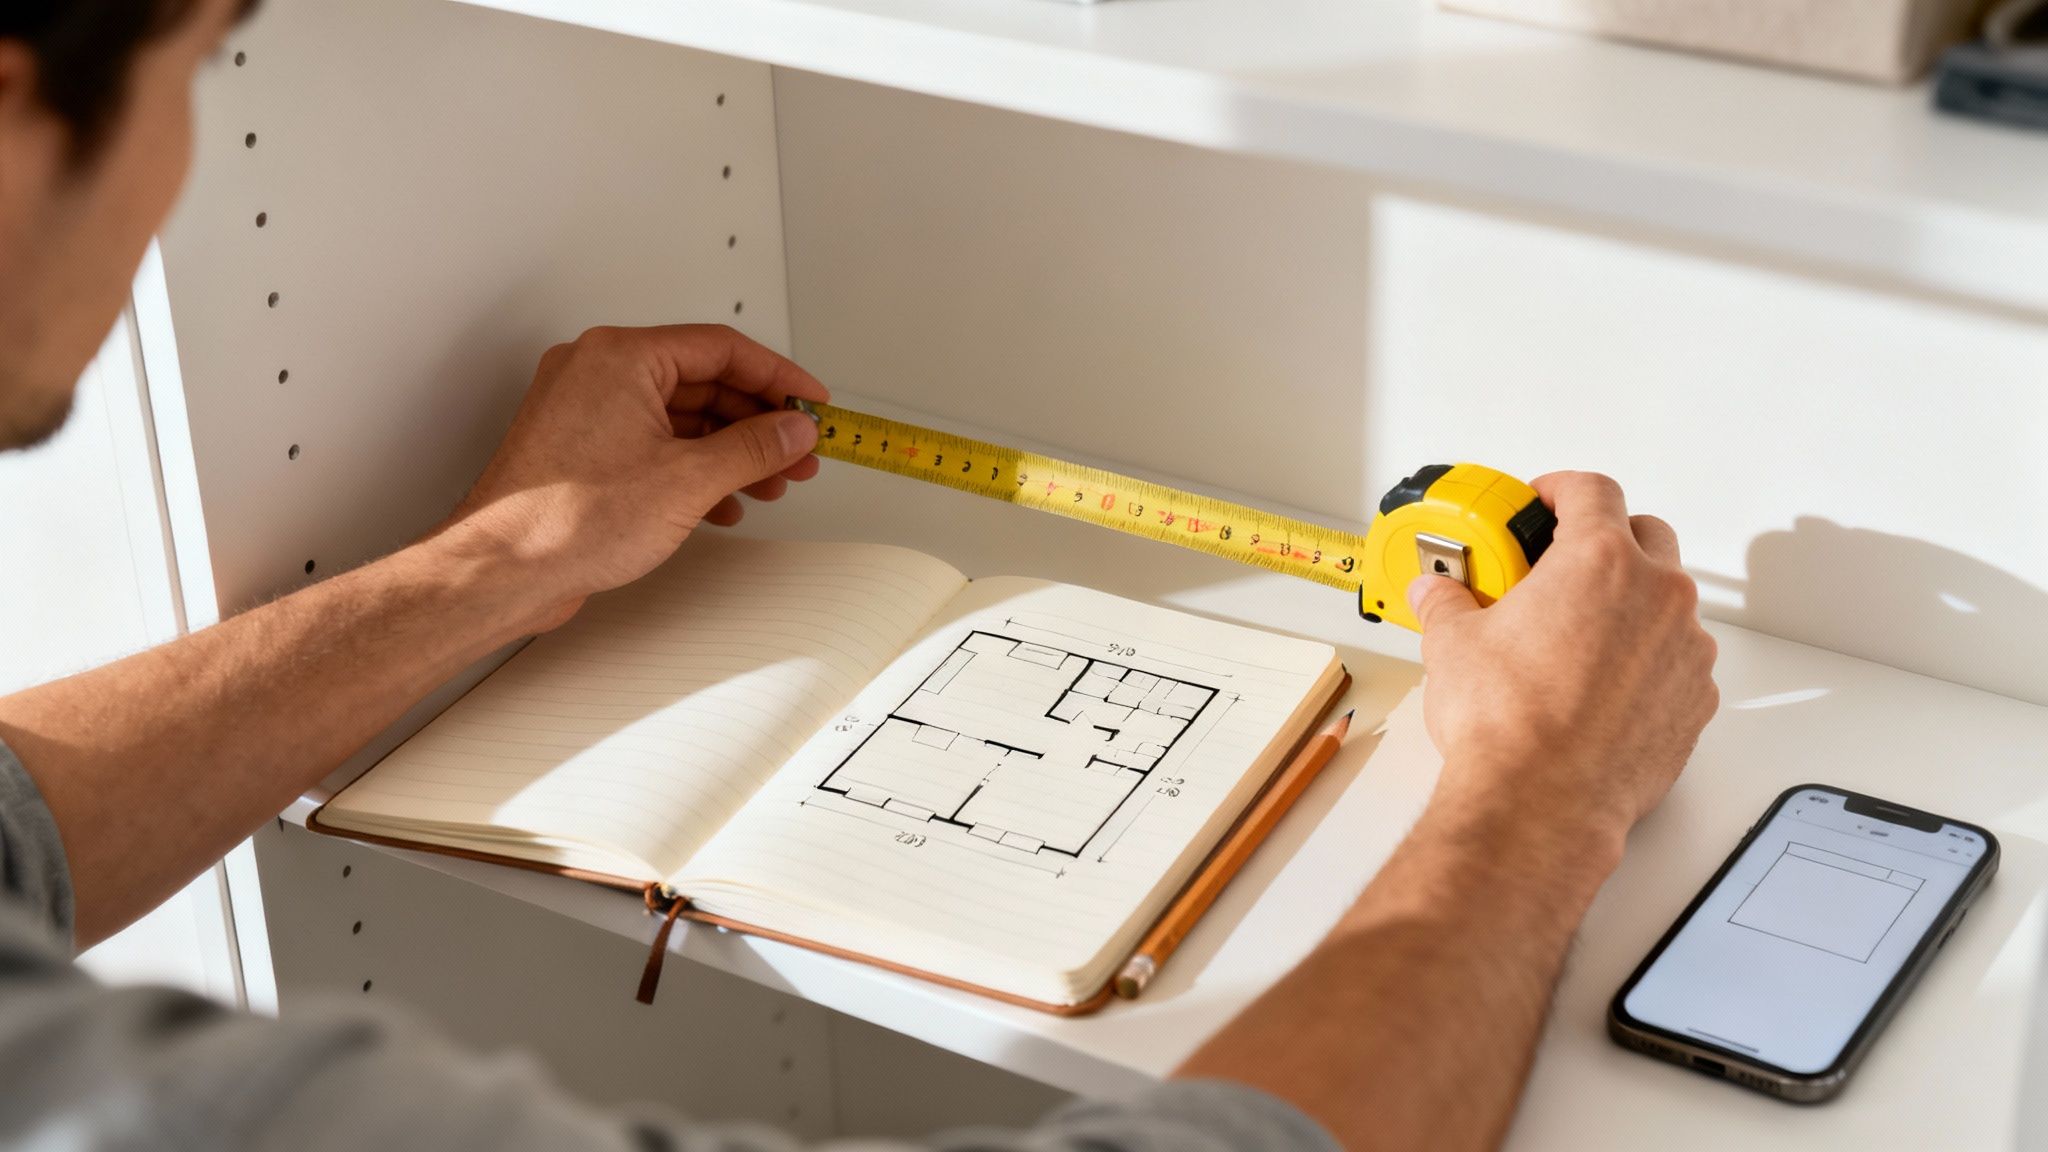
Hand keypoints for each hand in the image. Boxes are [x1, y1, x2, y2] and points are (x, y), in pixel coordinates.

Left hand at [442, 324, 827, 629]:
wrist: (503, 570)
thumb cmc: (563, 519)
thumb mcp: (687, 481)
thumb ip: (753, 448)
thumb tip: (792, 430)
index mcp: (620, 357)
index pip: (721, 348)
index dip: (778, 377)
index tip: (811, 402)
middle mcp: (598, 372)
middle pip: (703, 382)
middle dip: (758, 422)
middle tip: (798, 450)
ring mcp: (586, 411)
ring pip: (681, 417)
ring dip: (731, 450)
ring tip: (771, 481)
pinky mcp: (583, 449)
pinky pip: (654, 442)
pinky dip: (694, 467)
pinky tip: (723, 501)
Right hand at [1407, 472, 1717, 849]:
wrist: (1542, 804)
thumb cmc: (1507, 724)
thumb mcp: (1453, 646)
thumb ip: (1448, 605)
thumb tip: (1436, 594)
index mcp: (1599, 560)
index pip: (1592, 491)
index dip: (1561, 489)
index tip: (1544, 502)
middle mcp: (1657, 595)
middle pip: (1646, 534)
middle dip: (1607, 540)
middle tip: (1560, 567)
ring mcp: (1685, 649)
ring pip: (1667, 603)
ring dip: (1631, 605)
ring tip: (1578, 638)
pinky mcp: (1696, 701)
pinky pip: (1676, 661)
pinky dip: (1646, 662)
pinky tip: (1601, 689)